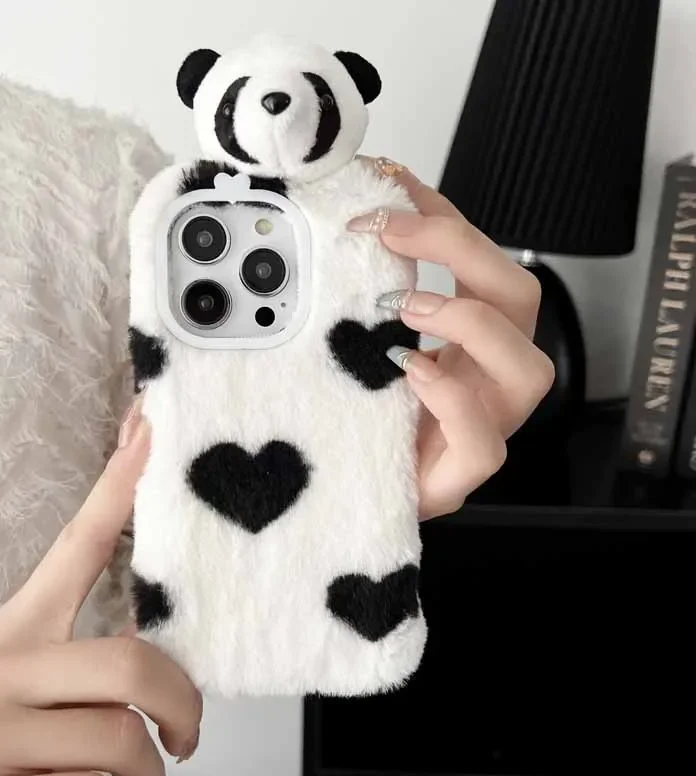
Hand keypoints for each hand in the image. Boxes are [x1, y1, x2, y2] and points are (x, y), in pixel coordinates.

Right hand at [0, 398, 201, 775]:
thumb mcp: (29, 703)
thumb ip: (83, 669)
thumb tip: (150, 649)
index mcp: (10, 638)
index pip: (76, 546)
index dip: (119, 487)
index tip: (150, 430)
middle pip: (132, 665)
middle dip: (181, 710)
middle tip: (186, 739)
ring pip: (124, 743)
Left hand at [352, 156, 554, 519]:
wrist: (341, 495)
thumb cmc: (356, 417)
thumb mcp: (355, 344)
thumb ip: (361, 299)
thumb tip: (341, 228)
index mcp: (468, 342)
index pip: (480, 263)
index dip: (446, 218)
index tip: (393, 186)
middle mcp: (485, 379)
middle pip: (519, 298)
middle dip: (460, 249)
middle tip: (389, 231)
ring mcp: (482, 429)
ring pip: (528, 370)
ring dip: (469, 321)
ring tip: (405, 307)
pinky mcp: (458, 479)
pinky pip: (486, 446)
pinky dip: (454, 401)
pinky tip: (412, 373)